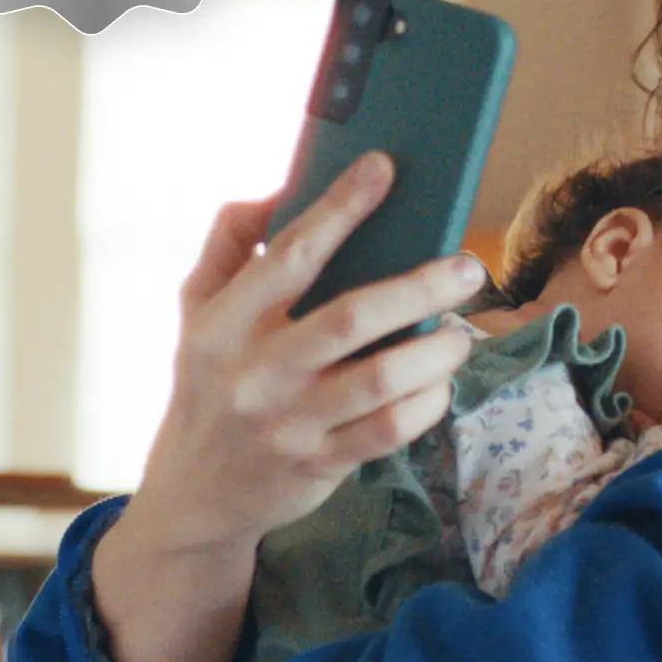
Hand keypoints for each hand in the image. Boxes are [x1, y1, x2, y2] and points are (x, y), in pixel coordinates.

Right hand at [92, 151, 486, 661]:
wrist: (194, 493)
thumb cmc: (210, 383)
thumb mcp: (196, 310)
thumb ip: (227, 242)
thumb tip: (279, 189)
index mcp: (221, 325)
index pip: (288, 255)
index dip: (338, 207)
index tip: (382, 169)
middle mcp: (254, 374)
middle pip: (350, 318)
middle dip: (419, 287)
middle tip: (466, 268)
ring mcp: (288, 424)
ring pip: (380, 380)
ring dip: (436, 351)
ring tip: (461, 331)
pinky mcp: (318, 465)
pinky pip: (388, 431)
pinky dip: (426, 403)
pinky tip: (441, 382)